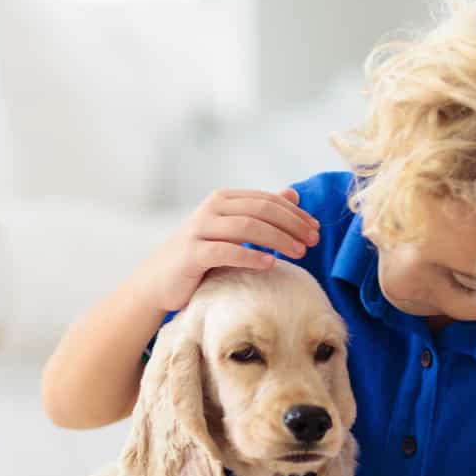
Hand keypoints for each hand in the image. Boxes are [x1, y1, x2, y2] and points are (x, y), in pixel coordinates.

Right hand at [132, 188, 319, 311]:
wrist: (159, 281)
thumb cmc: (201, 257)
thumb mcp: (232, 232)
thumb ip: (259, 213)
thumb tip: (292, 195)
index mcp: (223, 199)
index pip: (266, 200)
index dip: (294, 213)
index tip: (316, 229)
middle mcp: (211, 209)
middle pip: (260, 210)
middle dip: (291, 224)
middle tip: (313, 241)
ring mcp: (199, 229)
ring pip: (246, 227)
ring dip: (278, 239)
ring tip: (299, 252)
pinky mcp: (192, 253)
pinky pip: (226, 251)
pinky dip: (251, 255)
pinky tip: (271, 264)